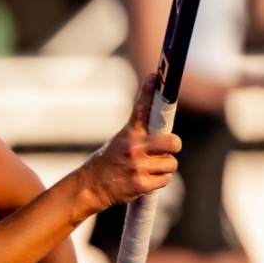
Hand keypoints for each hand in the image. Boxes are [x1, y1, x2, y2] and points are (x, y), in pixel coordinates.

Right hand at [80, 74, 180, 213]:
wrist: (89, 187)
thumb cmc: (108, 163)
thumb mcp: (119, 141)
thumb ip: (140, 133)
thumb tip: (163, 127)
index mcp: (129, 134)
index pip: (140, 108)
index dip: (148, 90)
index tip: (153, 75)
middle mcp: (134, 148)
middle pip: (172, 142)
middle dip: (174, 146)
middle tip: (169, 149)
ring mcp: (137, 166)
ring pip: (170, 163)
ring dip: (164, 167)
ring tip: (148, 169)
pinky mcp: (140, 184)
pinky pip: (165, 179)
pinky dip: (159, 181)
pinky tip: (146, 180)